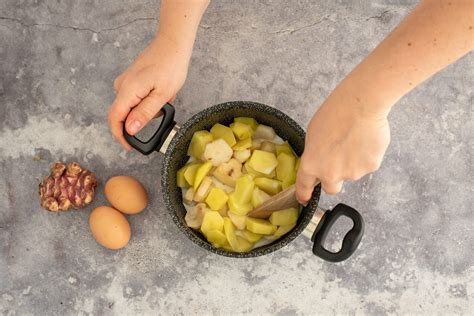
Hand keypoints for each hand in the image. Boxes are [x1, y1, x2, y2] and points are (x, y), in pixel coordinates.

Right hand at [108, 35, 190, 149]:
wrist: (172, 44)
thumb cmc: (171, 66)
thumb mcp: (162, 95)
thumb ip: (145, 113)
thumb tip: (130, 129)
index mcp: (128, 90)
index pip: (115, 119)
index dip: (120, 136)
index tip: (131, 147)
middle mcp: (121, 85)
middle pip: (122, 114)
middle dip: (142, 119)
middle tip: (162, 109)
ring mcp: (125, 81)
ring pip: (131, 106)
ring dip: (148, 109)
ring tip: (166, 97)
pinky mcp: (130, 79)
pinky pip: (135, 97)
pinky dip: (148, 100)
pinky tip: (161, 92)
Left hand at [296, 95, 389, 202]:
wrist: (360, 106)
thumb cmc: (335, 114)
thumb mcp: (312, 134)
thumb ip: (315, 154)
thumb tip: (321, 160)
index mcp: (312, 164)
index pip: (304, 186)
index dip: (304, 194)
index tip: (305, 198)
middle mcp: (331, 174)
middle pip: (332, 188)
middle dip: (334, 179)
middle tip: (338, 160)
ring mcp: (352, 173)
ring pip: (352, 173)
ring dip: (352, 162)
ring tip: (353, 140)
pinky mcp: (370, 167)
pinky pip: (367, 165)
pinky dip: (367, 156)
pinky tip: (365, 139)